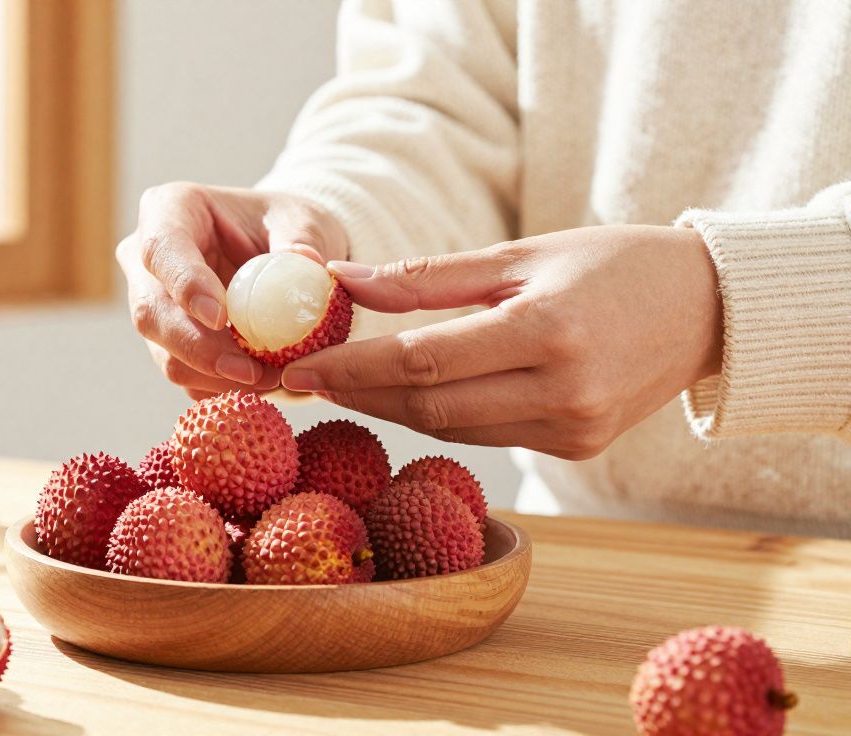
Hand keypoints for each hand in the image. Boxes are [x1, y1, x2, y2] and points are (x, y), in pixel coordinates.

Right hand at [117, 183, 348, 398]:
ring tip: (269, 379)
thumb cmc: (285, 226)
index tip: (222, 318)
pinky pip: (185, 376)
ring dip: (215, 376)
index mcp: (170, 211)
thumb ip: (303, 240)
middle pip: (152, 312)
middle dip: (200, 348)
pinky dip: (221, 388)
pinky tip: (260, 385)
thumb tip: (306, 263)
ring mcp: (152, 306)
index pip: (162, 249)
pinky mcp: (167, 345)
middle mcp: (147, 261)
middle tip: (251, 371)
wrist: (279, 253)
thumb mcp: (302, 220)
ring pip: (165, 353)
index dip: (185, 287)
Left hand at [280, 225, 722, 459]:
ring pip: (453, 429)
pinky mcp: (578, 448)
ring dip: (394, 410)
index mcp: (546, 331)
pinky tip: (411, 396)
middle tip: (307, 379)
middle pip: (429, 408)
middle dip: (360, 395)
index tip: (297, 369)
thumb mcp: (522, 254)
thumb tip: (343, 282)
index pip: (419, 362)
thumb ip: (428, 278)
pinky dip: (444, 417)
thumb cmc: (612, 264)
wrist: (707, 307)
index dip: (350, 369)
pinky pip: (488, 436)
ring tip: (345, 384)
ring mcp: (573, 428)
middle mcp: (562, 390)